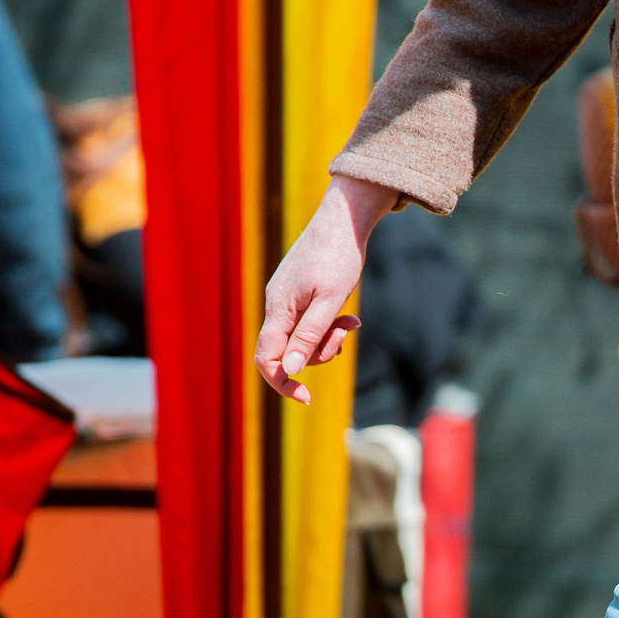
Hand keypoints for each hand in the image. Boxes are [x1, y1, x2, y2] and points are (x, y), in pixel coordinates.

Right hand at [255, 174, 397, 403]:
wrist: (344, 219)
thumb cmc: (339, 256)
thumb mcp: (330, 301)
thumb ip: (310, 336)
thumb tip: (291, 370)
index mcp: (278, 309)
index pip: (267, 359)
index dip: (283, 383)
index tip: (307, 398)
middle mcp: (276, 305)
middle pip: (289, 352)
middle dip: (318, 353)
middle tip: (344, 334)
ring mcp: (286, 298)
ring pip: (302, 338)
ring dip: (328, 338)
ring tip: (351, 321)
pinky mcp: (299, 293)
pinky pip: (309, 322)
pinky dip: (328, 325)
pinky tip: (349, 316)